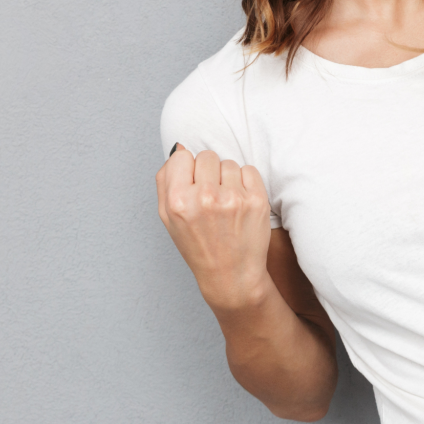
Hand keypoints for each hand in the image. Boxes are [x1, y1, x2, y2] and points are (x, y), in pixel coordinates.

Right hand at [156, 145, 273, 310]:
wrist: (230, 274)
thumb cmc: (198, 245)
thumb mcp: (168, 218)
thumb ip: (166, 180)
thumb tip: (180, 148)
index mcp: (178, 201)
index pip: (183, 157)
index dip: (188, 171)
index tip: (193, 186)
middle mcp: (205, 197)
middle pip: (207, 156)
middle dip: (209, 173)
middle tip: (211, 197)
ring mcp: (233, 198)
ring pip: (229, 163)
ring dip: (228, 179)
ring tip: (226, 204)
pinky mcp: (257, 200)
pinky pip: (249, 170)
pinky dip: (245, 183)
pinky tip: (240, 204)